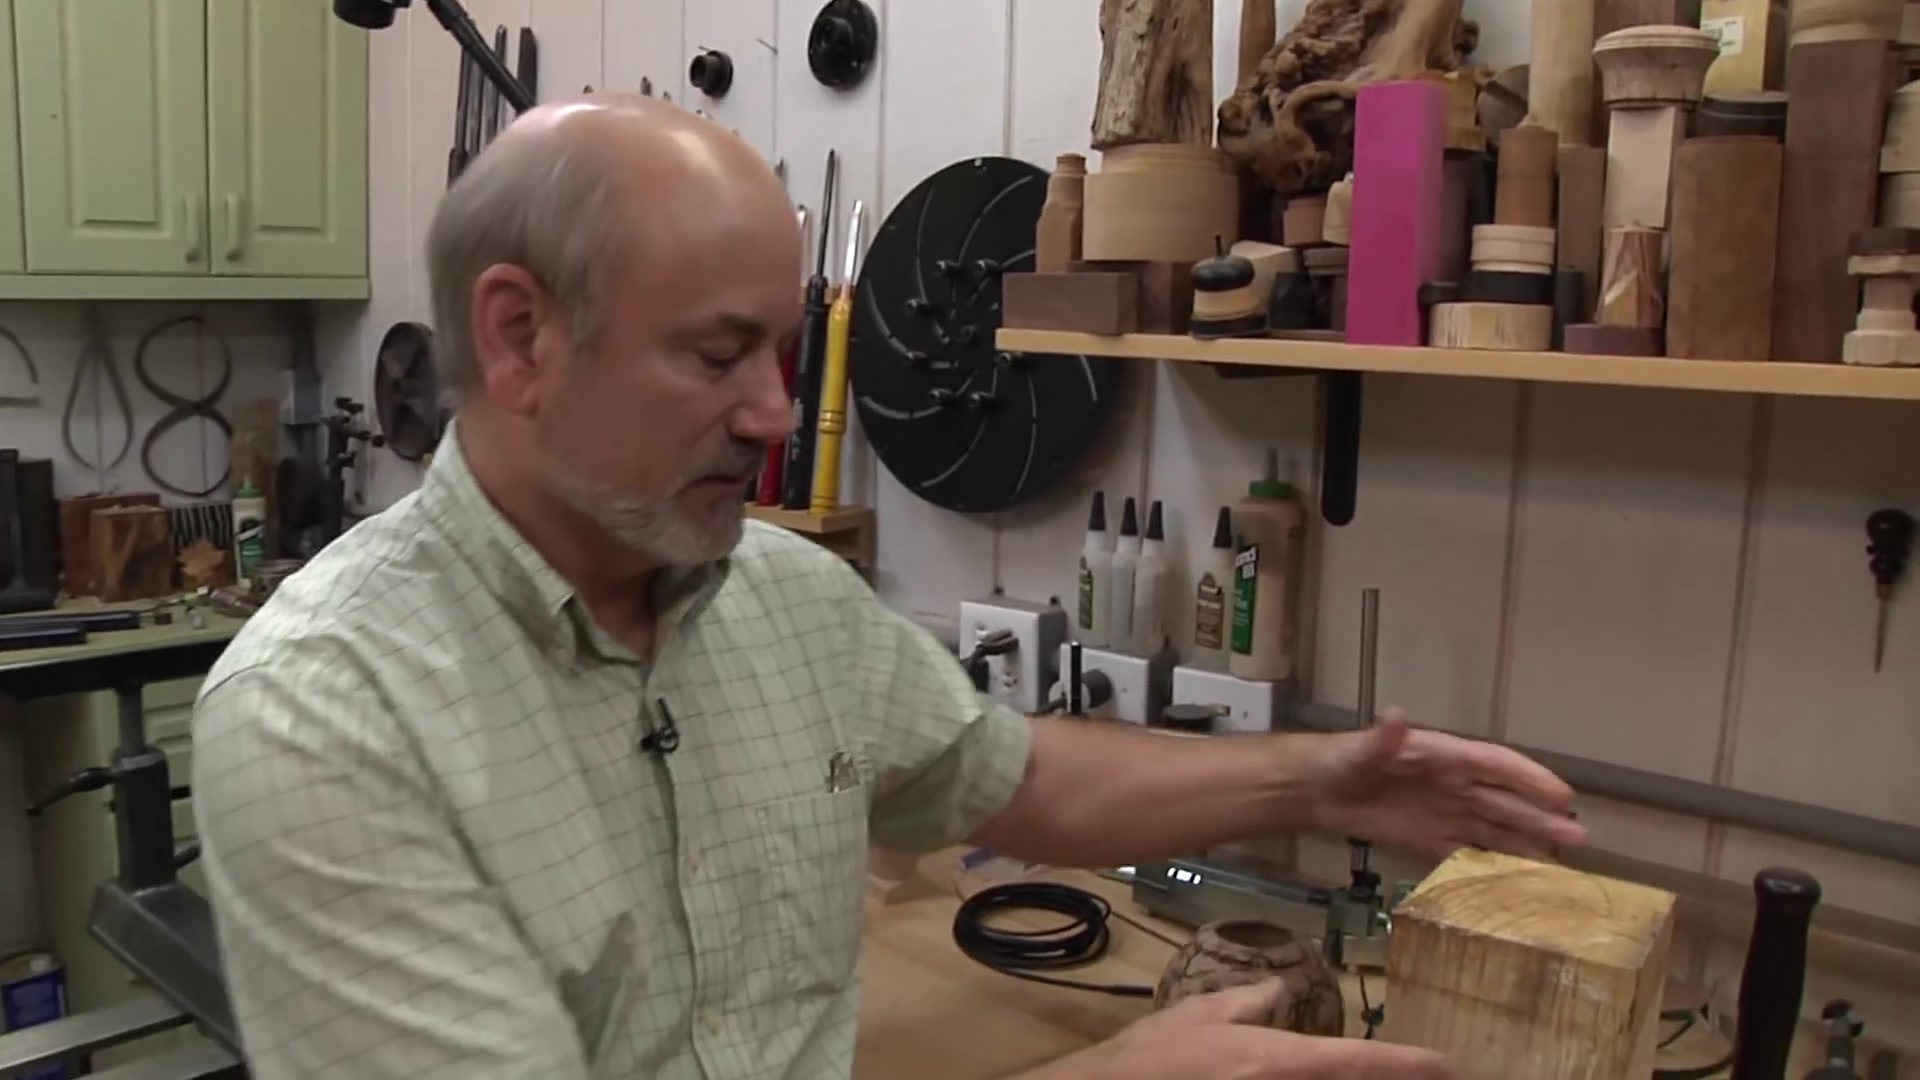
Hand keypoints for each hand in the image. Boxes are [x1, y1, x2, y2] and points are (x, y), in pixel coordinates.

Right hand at [1025, 980, 1452, 1079]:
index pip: (1357, 1060)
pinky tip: (1327, 1078)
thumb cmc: (1152, 1057)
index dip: (1409, 1063)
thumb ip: (1246, 1002)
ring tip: (1397, 1076)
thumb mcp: (1198, 1016)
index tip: (1450, 1064)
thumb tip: (1280, 989)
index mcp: (1276, 1059)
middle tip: (1437, 1074)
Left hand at [1300, 708, 1588, 859]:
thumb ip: (1382, 739)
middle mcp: (1452, 783)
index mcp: (1442, 756)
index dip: (1529, 779)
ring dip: (1526, 842)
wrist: (1314, 789)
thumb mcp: (1359, 750)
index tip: (1563, 796)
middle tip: (1580, 838)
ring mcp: (1443, 811)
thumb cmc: (1340, 761)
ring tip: (1562, 860)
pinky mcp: (1429, 836)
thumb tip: (1397, 715)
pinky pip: (1469, 848)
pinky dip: (1493, 861)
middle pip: (1504, 801)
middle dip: (1540, 818)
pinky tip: (1520, 876)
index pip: (1494, 765)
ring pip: (1493, 827)